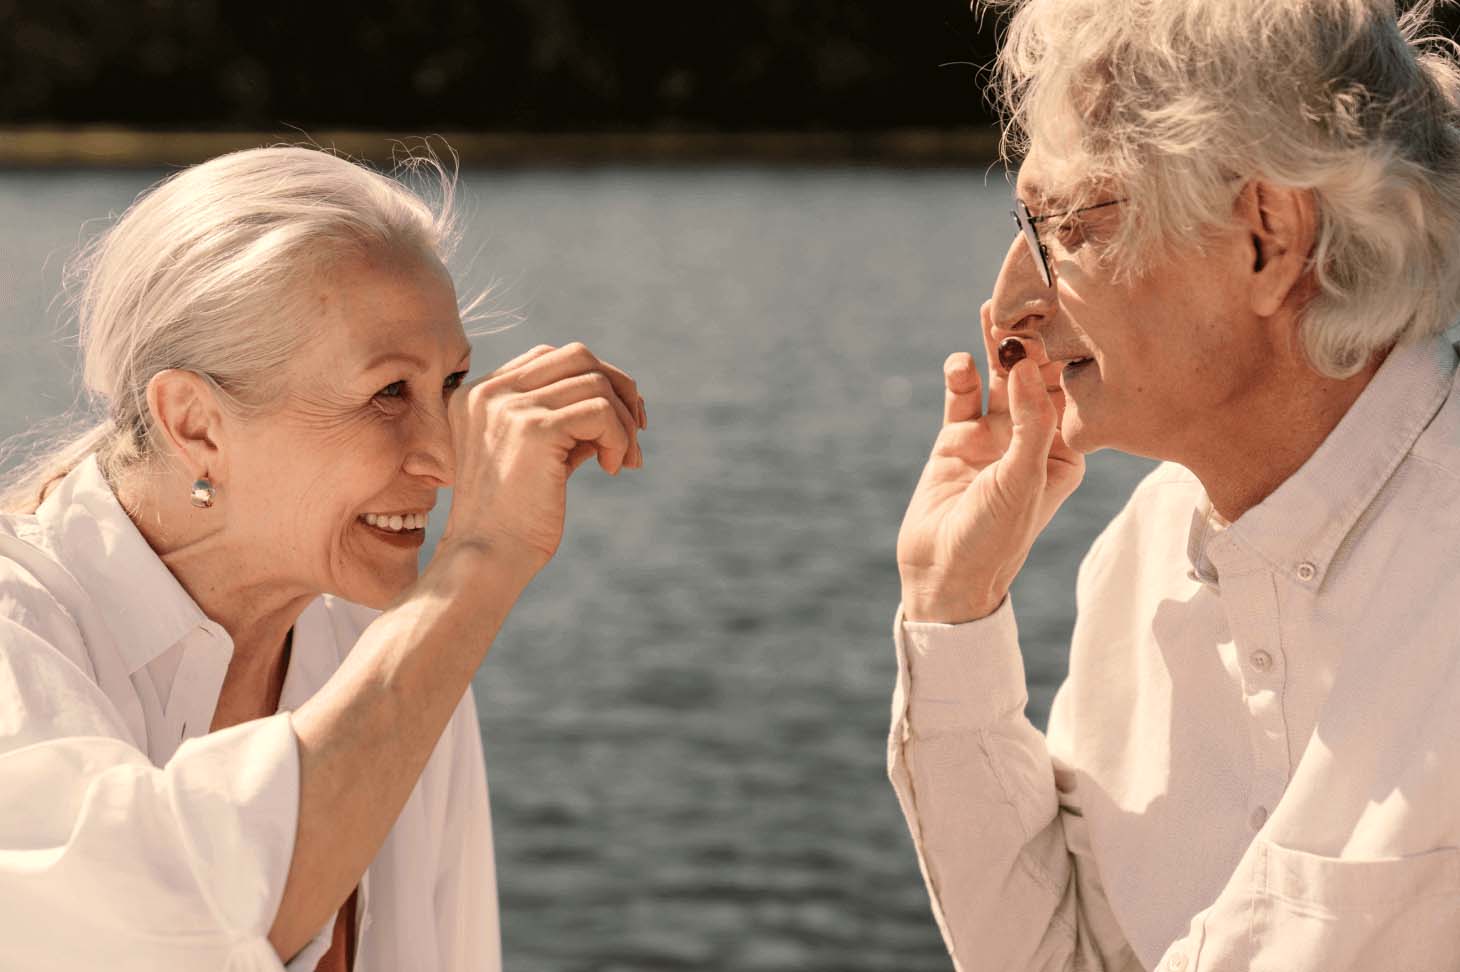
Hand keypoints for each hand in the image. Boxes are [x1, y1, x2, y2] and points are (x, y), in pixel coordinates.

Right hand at [438, 342, 645, 575]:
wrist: (486, 558)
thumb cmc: (513, 519)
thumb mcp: (537, 457)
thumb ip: (566, 425)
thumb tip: (619, 406)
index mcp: (479, 394)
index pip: (550, 357)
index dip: (595, 380)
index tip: (619, 420)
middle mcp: (489, 392)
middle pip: (577, 356)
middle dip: (619, 388)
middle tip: (637, 430)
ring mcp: (509, 407)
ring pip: (596, 382)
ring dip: (624, 422)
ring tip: (624, 460)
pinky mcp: (534, 429)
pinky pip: (601, 411)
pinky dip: (619, 437)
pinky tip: (612, 468)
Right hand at [896, 301, 1083, 622]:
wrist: (944, 573)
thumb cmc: (996, 538)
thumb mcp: (1023, 479)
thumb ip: (1030, 421)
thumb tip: (1028, 364)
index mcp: (1064, 450)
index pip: (1071, 391)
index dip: (1068, 353)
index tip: (1068, 311)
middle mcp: (1031, 438)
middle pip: (1034, 375)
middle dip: (1031, 339)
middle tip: (1026, 298)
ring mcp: (993, 436)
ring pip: (998, 377)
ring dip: (994, 345)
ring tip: (991, 308)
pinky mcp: (956, 438)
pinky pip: (962, 394)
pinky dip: (961, 374)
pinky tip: (960, 361)